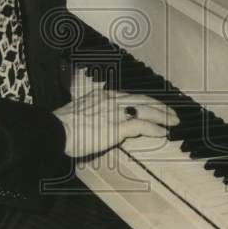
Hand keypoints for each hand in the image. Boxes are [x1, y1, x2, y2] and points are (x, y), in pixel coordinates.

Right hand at [53, 87, 178, 158]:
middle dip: (160, 106)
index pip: (131, 96)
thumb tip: (101, 124)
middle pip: (143, 99)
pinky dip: (154, 128)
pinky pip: (141, 124)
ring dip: (163, 116)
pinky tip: (162, 132)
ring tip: (173, 122)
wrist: (54, 131)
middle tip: (173, 113)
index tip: (154, 106)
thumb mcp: (80, 113)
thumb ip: (95, 114)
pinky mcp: (115, 127)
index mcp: (103, 96)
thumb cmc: (62, 126)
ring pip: (146, 109)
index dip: (146, 102)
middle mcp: (111, 100)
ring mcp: (114, 112)